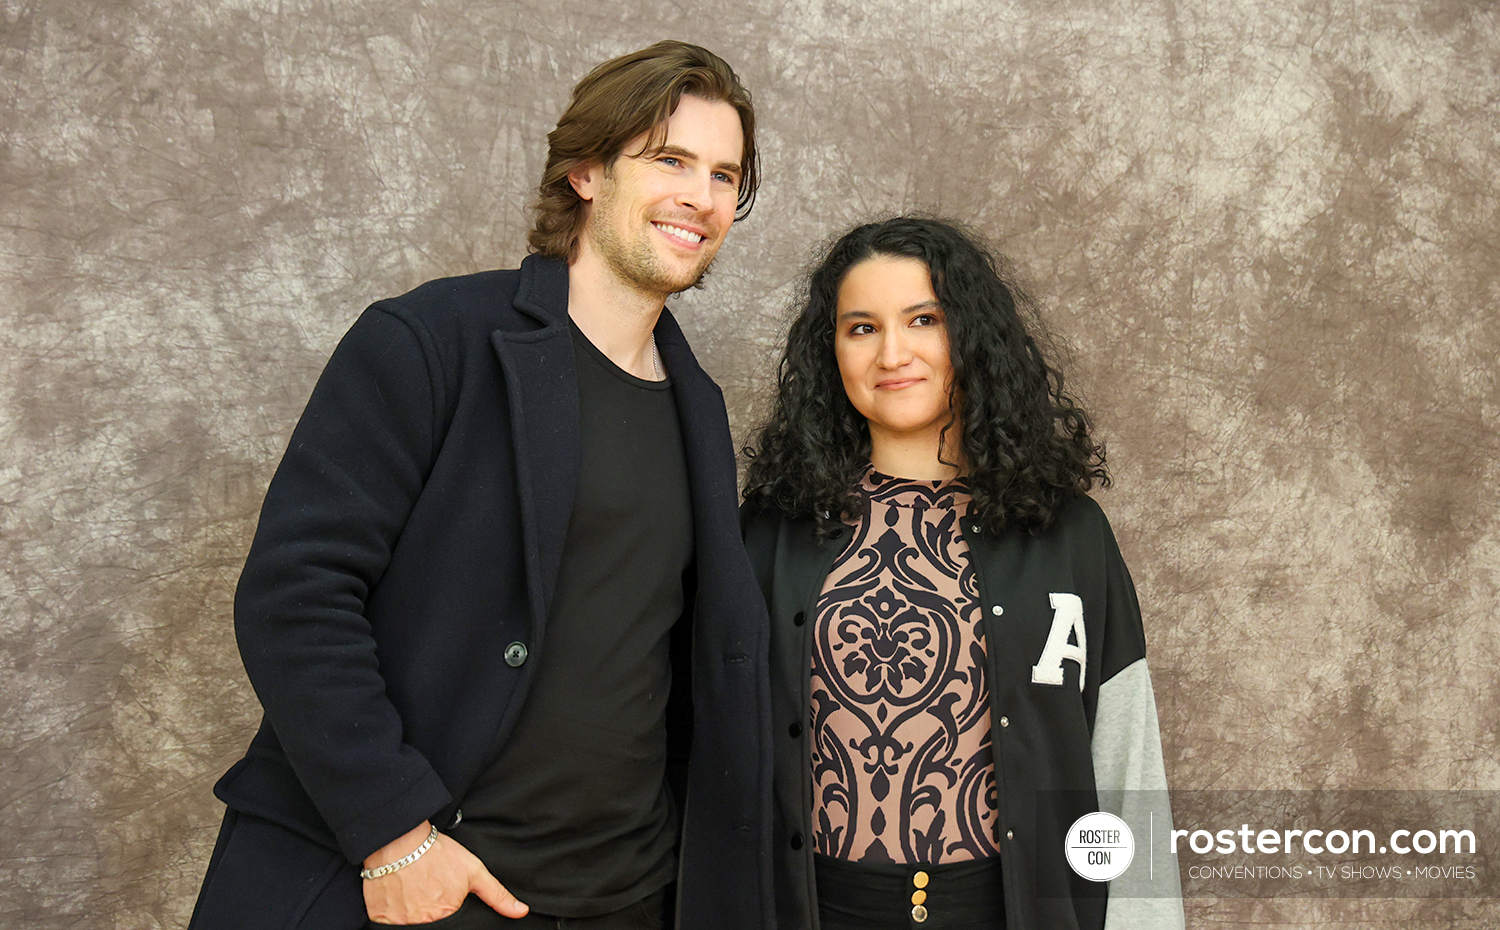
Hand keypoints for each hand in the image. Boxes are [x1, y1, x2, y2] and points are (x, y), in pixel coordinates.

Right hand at [363, 822, 528, 923]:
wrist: (400, 838)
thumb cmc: (438, 853)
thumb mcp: (473, 871)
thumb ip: (497, 895)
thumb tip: (521, 912)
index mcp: (446, 915)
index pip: (451, 925)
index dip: (447, 911)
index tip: (441, 897)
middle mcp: (422, 923)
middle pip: (430, 925)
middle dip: (429, 912)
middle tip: (427, 891)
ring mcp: (398, 922)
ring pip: (409, 925)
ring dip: (411, 913)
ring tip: (413, 890)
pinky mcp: (378, 916)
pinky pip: (386, 922)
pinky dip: (392, 912)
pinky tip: (398, 894)